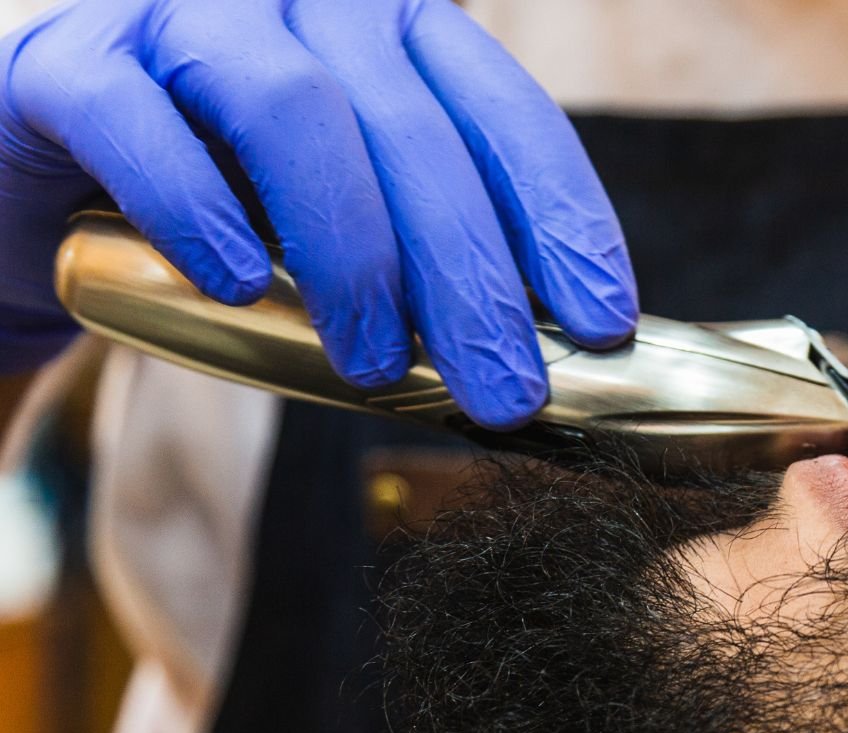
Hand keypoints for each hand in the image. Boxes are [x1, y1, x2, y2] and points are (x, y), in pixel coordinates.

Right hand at [0, 0, 636, 427]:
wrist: (29, 195)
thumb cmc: (218, 216)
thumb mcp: (342, 230)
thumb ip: (425, 260)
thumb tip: (534, 361)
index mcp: (391, 31)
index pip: (504, 112)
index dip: (562, 216)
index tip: (601, 322)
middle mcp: (301, 2)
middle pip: (415, 131)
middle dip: (472, 273)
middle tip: (504, 389)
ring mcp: (178, 16)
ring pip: (294, 112)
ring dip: (350, 252)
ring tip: (376, 367)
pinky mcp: (65, 61)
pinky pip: (136, 119)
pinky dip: (194, 204)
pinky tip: (233, 283)